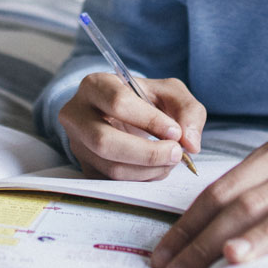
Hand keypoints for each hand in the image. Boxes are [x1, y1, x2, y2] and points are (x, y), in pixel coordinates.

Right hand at [58, 73, 205, 179]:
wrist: (126, 116)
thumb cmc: (146, 100)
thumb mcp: (169, 93)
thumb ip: (188, 110)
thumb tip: (190, 143)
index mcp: (95, 85)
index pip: (118, 102)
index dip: (149, 120)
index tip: (175, 132)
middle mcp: (77, 115)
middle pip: (105, 141)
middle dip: (147, 153)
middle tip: (176, 153)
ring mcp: (78, 144)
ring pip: (111, 166)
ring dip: (148, 170)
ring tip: (171, 160)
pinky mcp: (86, 168)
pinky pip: (114, 182)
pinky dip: (142, 179)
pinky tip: (157, 168)